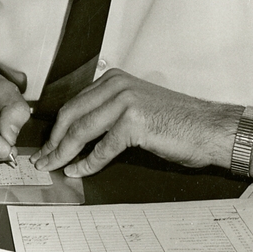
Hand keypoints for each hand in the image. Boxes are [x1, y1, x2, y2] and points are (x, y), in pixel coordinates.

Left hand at [31, 68, 237, 176]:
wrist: (209, 129)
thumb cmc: (178, 123)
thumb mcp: (137, 108)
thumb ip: (109, 113)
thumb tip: (79, 135)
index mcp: (114, 80)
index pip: (74, 105)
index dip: (57, 128)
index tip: (47, 146)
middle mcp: (117, 85)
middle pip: (71, 116)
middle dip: (54, 142)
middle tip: (42, 160)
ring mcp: (125, 102)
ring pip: (81, 131)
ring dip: (63, 153)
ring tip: (53, 167)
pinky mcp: (134, 122)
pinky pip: (102, 148)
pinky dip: (88, 163)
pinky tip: (79, 171)